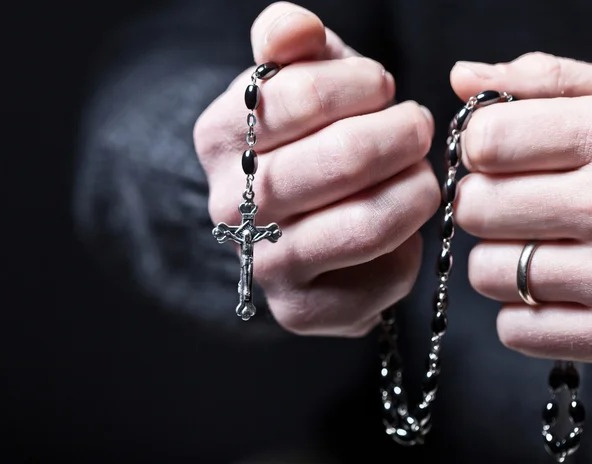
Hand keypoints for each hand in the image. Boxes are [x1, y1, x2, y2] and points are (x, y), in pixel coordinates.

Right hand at [194, 1, 438, 335]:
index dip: (356, 86)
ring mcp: (263, 265)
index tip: (382, 86)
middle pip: (331, 164)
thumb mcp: (297, 73)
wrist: (301, 214)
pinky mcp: (300, 311)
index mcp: (218, 138)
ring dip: (412, 194)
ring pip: (359, 227)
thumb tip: (293, 30)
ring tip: (422, 176)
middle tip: (418, 126)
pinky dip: (407, 251)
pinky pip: (375, 283)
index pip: (295, 99)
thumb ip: (289, 38)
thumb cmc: (308, 135)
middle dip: (395, 138)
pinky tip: (400, 229)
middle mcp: (228, 208)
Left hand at [451, 52, 591, 360]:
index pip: (486, 141)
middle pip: (475, 208)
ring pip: (486, 272)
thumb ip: (544, 83)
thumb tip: (461, 76)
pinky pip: (516, 329)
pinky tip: (557, 289)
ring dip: (500, 259)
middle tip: (519, 199)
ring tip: (541, 244)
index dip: (482, 144)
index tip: (501, 150)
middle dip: (486, 201)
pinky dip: (524, 313)